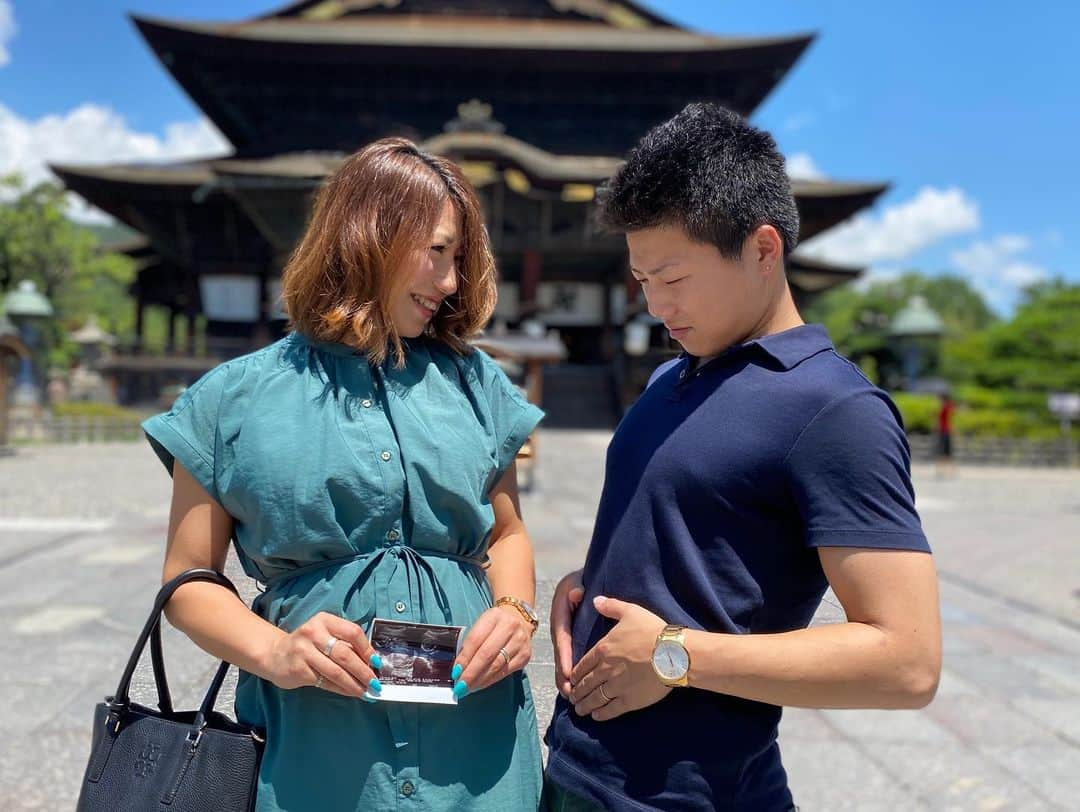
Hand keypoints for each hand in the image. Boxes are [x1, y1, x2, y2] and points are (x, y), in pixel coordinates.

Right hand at [264, 611, 380, 698]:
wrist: (275, 654)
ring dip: (354, 684)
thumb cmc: (307, 645)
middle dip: (363, 671)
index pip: (352, 632)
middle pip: (345, 654)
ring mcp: (304, 651)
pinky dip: (341, 689)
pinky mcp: (298, 670)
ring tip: (366, 691)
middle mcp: (313, 633)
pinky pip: (325, 682)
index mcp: (325, 620)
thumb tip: (371, 662)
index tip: (377, 662)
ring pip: (336, 671)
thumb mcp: (324, 634)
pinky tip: (350, 692)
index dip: (367, 649)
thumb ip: (344, 643)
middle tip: (375, 683)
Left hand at [452, 606, 532, 696]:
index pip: (475, 640)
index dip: (464, 658)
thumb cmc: (495, 624)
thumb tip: (459, 668)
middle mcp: (509, 627)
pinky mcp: (525, 654)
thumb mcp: (482, 625)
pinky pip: (506, 671)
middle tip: (460, 687)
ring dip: (480, 680)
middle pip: (487, 654)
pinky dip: (491, 680)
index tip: (455, 672)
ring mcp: (520, 641)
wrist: (519, 618)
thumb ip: (471, 643)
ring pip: (497, 665)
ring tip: (468, 688)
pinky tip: (482, 684)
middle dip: (471, 673)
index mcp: (494, 616)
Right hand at [551, 569, 584, 698]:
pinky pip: (566, 659)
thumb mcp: (575, 581)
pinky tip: (573, 689)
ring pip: (561, 661)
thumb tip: (577, 593)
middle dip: (563, 675)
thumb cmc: (579, 581)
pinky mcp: (568, 641)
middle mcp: (559, 630)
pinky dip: (567, 675)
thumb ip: (576, 587)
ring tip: (571, 697)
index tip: (569, 673)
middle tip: (570, 693)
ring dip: (565, 679)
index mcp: (560, 617)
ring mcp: (562, 637)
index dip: (565, 657)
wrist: (577, 581)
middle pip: (560, 655)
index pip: (563, 639)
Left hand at [569, 596, 669, 720]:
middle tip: (572, 698)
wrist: (674, 653)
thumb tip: (595, 600)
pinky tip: (597, 716)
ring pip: (595, 698)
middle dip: (577, 692)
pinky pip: (611, 709)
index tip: (571, 680)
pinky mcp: (630, 700)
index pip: (582, 665)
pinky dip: (601, 714)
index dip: (575, 674)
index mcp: (603, 650)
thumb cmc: (653, 631)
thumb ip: (611, 606)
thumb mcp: (630, 611)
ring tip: (580, 709)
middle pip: (585, 684)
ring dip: (585, 705)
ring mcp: (617, 686)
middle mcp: (606, 670)